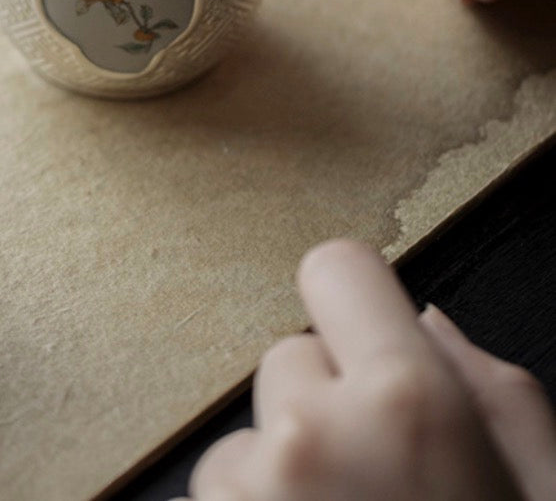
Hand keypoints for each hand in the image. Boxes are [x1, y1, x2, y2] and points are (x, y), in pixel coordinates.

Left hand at [175, 239, 555, 500]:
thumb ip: (490, 389)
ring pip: (253, 426)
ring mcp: (246, 487)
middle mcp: (310, 433)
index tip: (365, 331)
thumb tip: (426, 323)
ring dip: (286, 463)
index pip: (334, 266)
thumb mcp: (544, 484)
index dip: (357, 301)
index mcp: (406, 404)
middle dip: (328, 399)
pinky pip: (220, 482)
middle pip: (291, 353)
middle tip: (381, 475)